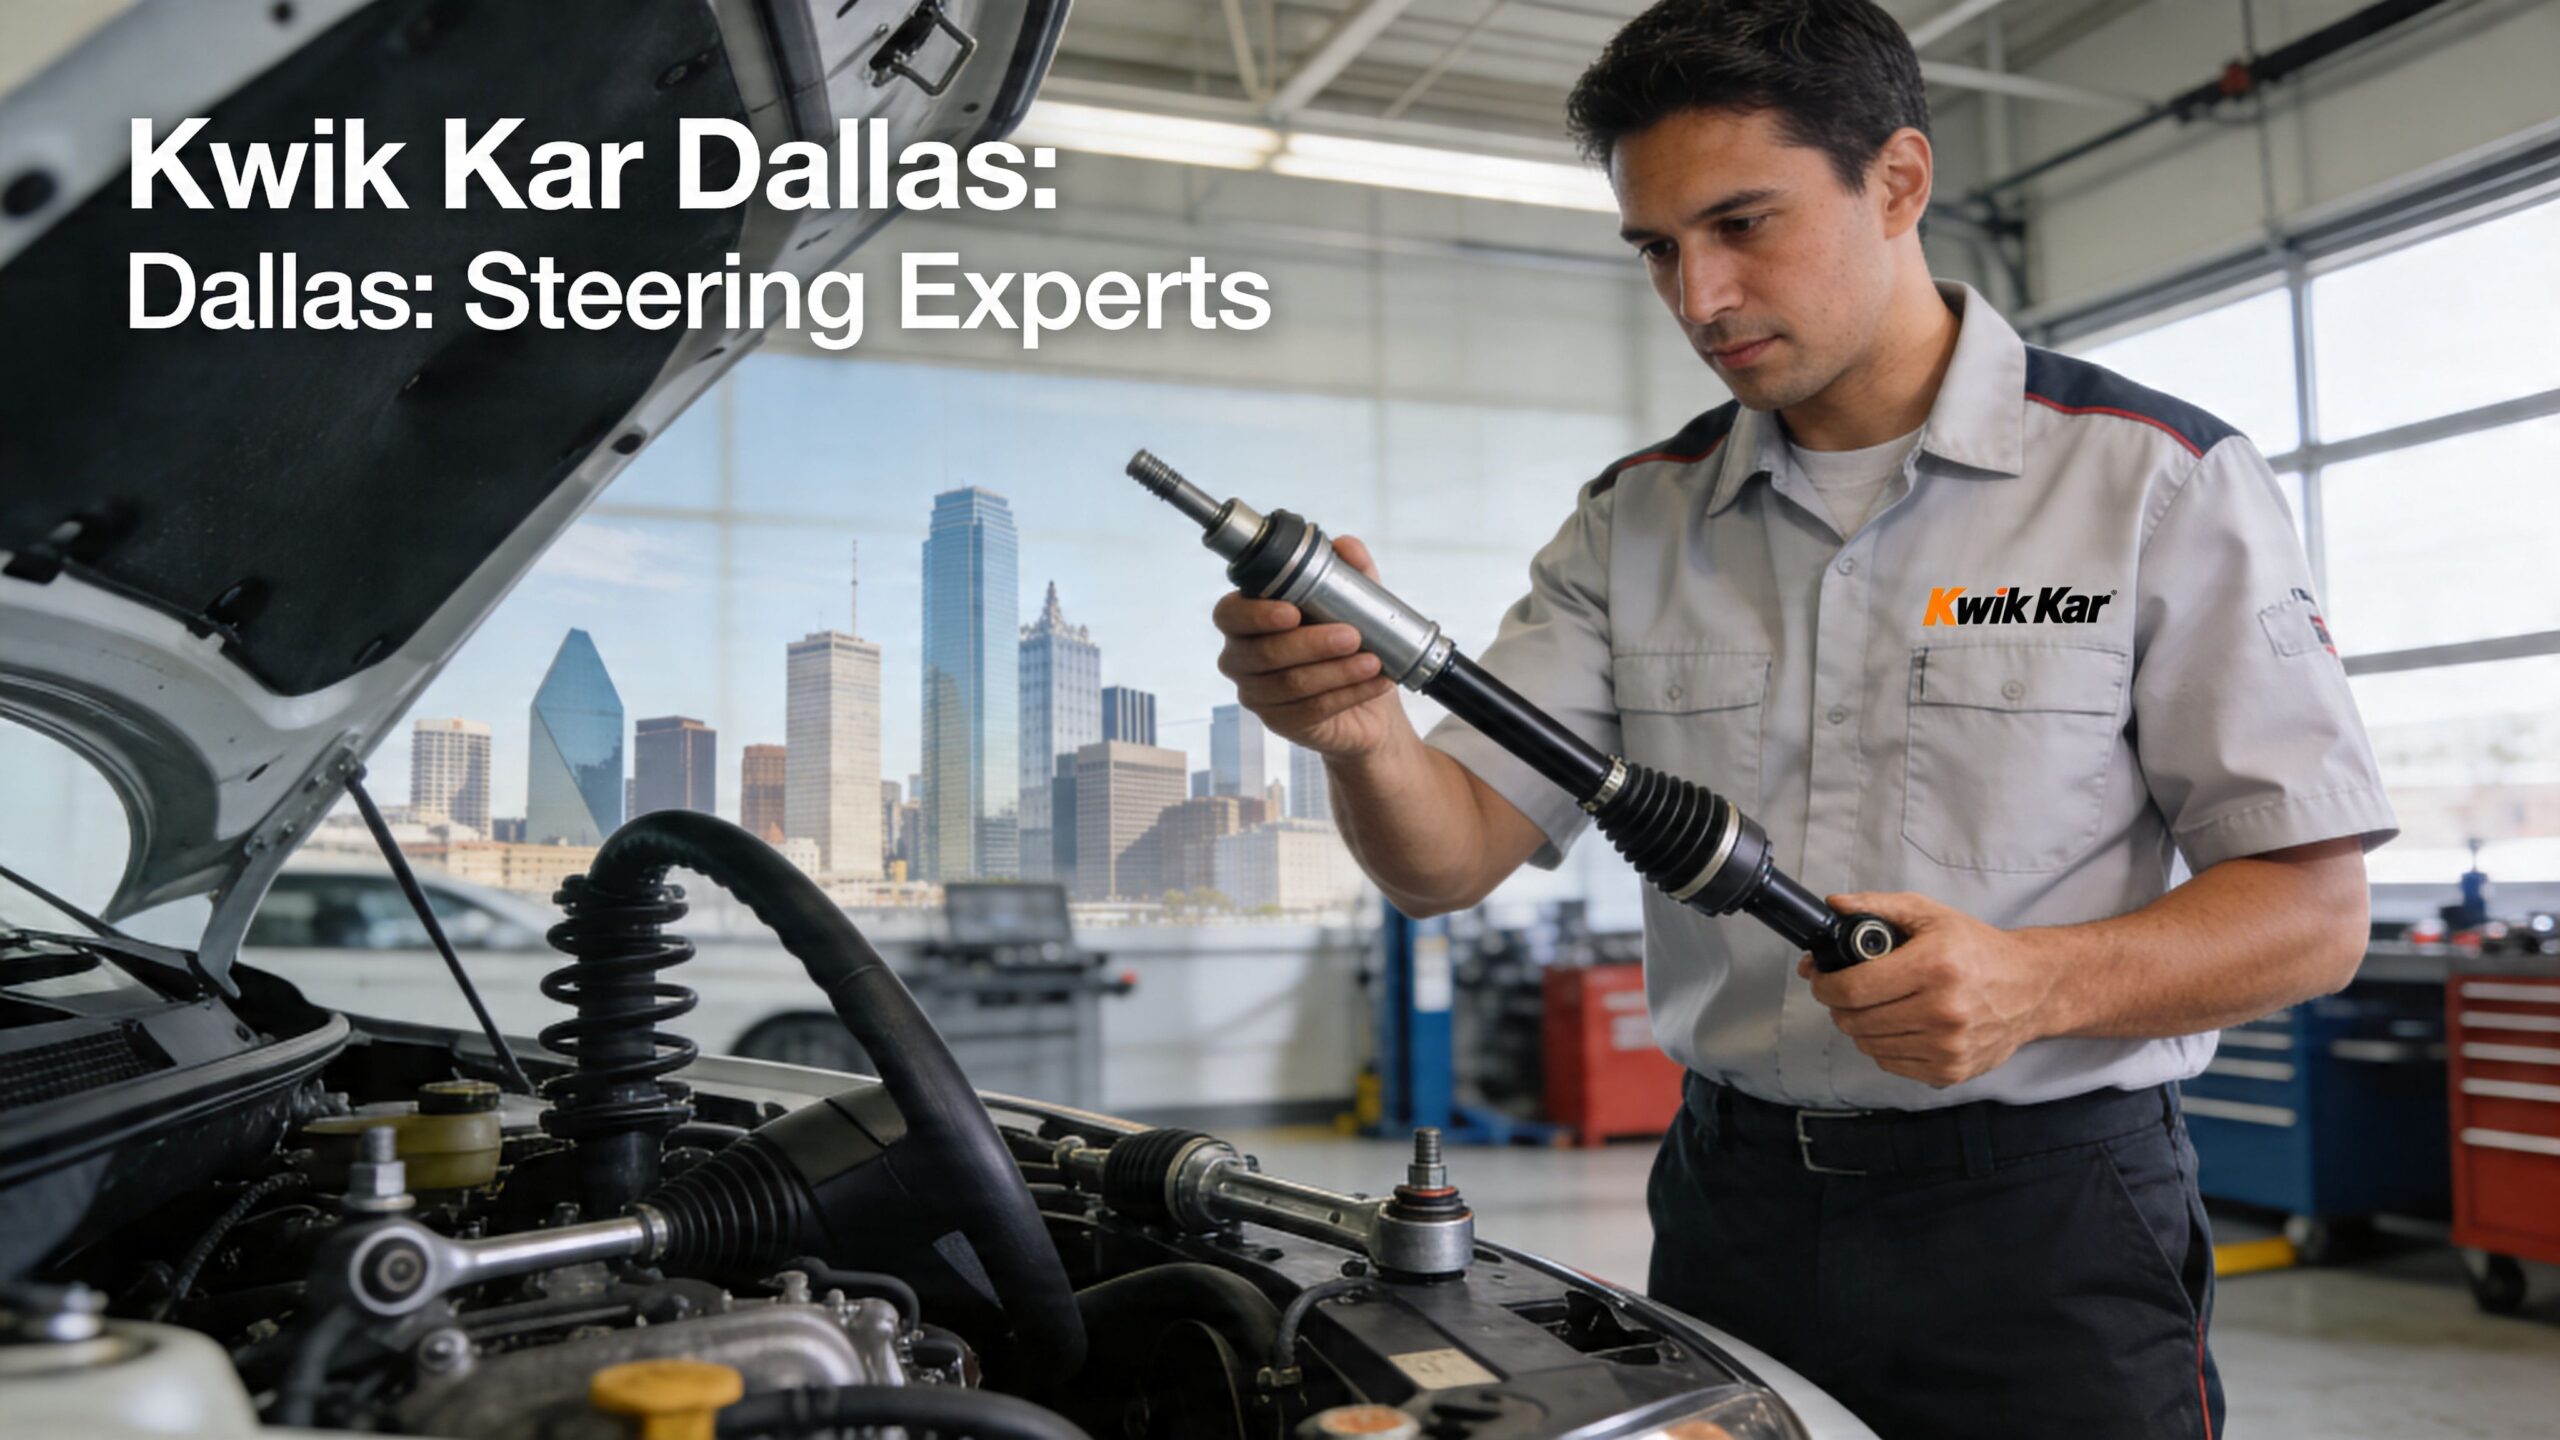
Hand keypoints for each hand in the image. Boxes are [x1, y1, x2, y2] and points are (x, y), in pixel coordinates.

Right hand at [1212, 535, 1404, 758]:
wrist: (1367, 703)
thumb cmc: (1347, 644)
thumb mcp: (1355, 602)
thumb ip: (1349, 571)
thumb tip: (1346, 546)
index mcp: (1247, 620)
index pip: (1230, 614)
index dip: (1256, 615)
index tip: (1292, 612)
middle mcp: (1241, 658)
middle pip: (1264, 653)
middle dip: (1312, 643)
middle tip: (1352, 635)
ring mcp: (1257, 694)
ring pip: (1290, 684)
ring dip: (1336, 671)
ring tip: (1373, 660)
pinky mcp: (1280, 723)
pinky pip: (1310, 710)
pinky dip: (1347, 694)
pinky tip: (1375, 682)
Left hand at [1796, 891, 2062, 1088]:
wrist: (2032, 988)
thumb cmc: (1977, 949)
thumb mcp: (1930, 914)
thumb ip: (1878, 906)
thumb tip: (1833, 905)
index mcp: (1934, 967)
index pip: (1854, 989)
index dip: (1825, 985)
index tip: (1821, 978)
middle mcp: (1943, 1010)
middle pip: (1856, 1021)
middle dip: (1838, 1005)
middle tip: (1846, 991)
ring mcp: (1948, 1046)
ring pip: (1869, 1046)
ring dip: (1860, 1027)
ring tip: (1874, 1006)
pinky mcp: (1951, 1071)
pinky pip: (1891, 1064)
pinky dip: (1884, 1046)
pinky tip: (1898, 1025)